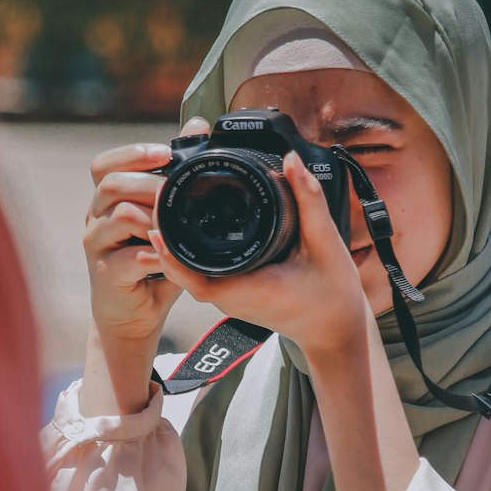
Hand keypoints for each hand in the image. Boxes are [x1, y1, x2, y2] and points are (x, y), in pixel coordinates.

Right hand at [84, 117, 209, 344]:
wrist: (136, 316)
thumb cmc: (153, 266)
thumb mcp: (170, 222)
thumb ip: (178, 181)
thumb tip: (197, 127)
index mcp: (107, 202)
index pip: (104, 165)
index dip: (132, 153)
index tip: (165, 153)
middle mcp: (95, 219)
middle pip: (111, 184)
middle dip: (148, 183)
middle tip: (176, 193)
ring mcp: (97, 246)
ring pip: (119, 215)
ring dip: (153, 218)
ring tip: (174, 227)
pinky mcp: (104, 274)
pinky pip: (126, 256)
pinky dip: (152, 254)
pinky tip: (167, 257)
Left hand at [138, 151, 370, 362]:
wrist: (336, 329)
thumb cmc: (333, 294)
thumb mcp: (325, 243)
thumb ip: (309, 199)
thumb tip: (290, 161)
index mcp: (248, 289)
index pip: (192, 277)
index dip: (168, 253)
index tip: (155, 225)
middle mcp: (231, 298)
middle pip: (180, 270)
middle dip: (164, 237)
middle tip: (158, 198)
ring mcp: (229, 298)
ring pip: (187, 272)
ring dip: (173, 244)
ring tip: (166, 205)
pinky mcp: (232, 293)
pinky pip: (199, 274)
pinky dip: (187, 252)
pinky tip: (185, 227)